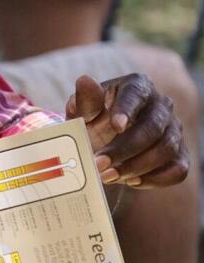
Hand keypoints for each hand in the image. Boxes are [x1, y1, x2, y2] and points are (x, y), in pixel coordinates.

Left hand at [65, 74, 188, 187]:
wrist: (104, 142)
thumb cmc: (93, 121)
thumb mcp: (83, 111)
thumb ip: (84, 100)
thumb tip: (84, 80)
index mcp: (137, 87)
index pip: (136, 94)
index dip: (127, 110)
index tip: (116, 126)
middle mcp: (161, 106)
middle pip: (152, 128)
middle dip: (124, 149)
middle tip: (99, 164)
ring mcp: (174, 130)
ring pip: (166, 149)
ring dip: (136, 167)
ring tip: (107, 176)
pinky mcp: (179, 154)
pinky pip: (178, 169)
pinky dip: (156, 179)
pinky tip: (132, 182)